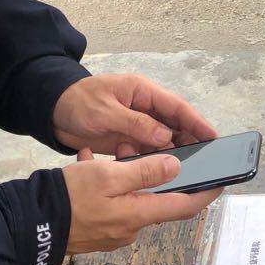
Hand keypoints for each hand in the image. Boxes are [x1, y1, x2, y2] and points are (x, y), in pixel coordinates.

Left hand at [53, 73, 216, 157]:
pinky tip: (158, 172)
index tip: (213, 136)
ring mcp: (136, 124)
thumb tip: (165, 136)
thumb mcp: (105, 111)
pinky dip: (153, 160)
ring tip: (185, 169)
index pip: (177, 107)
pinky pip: (146, 150)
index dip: (197, 121)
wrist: (50, 111)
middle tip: (205, 159)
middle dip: (190, 140)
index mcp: (142, 92)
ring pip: (162, 140)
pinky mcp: (127, 139)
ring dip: (171, 153)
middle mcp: (144, 107)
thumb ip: (135, 123)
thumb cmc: (76, 102)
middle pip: (175, 124)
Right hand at [62, 149, 222, 253]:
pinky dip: (104, 182)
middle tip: (130, 148)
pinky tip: (86, 165)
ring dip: (121, 172)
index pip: (184, 207)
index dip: (206, 194)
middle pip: (153, 197)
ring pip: (128, 195)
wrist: (28, 226)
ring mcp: (111, 232)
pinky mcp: (95, 230)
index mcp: (138, 215)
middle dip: (148, 170)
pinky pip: (109, 201)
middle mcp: (129, 228)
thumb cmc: (67, 200)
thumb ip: (145, 171)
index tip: (222, 181)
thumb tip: (175, 167)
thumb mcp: (108, 176)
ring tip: (103, 153)